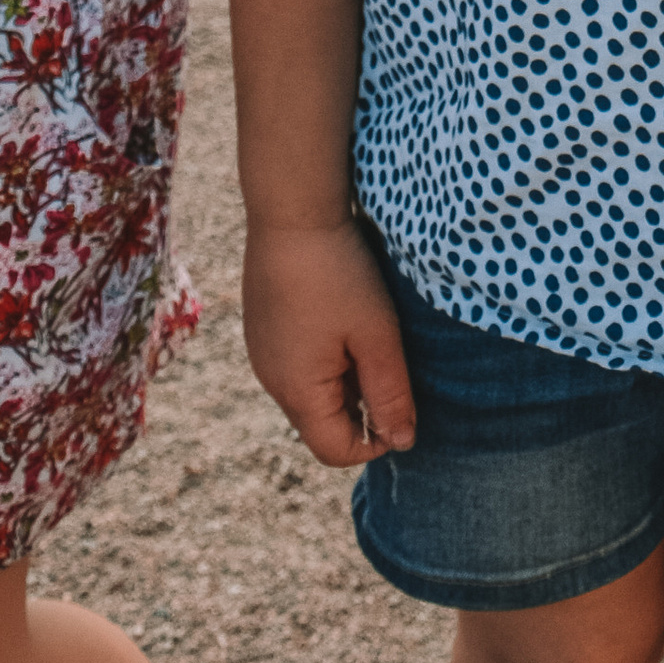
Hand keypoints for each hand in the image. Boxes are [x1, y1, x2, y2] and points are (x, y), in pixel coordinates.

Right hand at [243, 218, 417, 467]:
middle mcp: (271, 381)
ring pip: (309, 392)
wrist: (291, 211)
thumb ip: (391, 395)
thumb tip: (402, 442)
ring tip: (364, 335)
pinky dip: (322, 358)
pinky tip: (339, 317)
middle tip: (385, 361)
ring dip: (342, 381)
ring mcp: (261, 353)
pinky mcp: (260, 328)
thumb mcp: (377, 336)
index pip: (336, 451)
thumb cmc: (339, 274)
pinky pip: (295, 364)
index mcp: (298, 391)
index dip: (376, 441)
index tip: (401, 403)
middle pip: (320, 424)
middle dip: (359, 408)